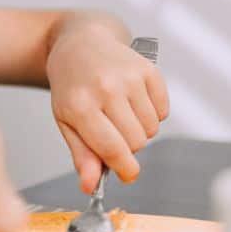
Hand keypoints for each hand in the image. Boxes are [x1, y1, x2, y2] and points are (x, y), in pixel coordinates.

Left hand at [47, 24, 169, 192]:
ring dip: (140, 130)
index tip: (128, 174)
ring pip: (151, 129)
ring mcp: (129, 76)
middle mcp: (106, 88)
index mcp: (80, 105)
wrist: (81, 44)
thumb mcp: (66, 121)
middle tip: (114, 132)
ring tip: (122, 114)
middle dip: (128, 146)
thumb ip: (81, 155)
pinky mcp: (148, 69)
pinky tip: (134, 101)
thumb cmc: (72, 86)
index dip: (125, 169)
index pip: (112, 149)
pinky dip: (153, 113)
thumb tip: (91, 187)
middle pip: (136, 142)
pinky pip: (164, 110)